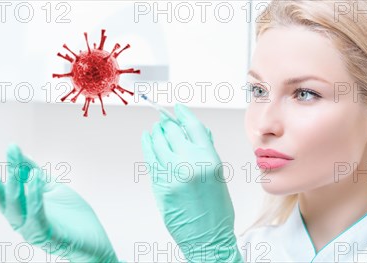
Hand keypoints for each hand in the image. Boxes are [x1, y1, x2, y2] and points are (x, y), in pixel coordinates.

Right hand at [0, 142, 119, 261]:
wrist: (95, 243)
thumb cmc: (73, 218)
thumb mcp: (52, 188)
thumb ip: (34, 173)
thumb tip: (18, 154)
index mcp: (17, 206)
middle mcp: (18, 218)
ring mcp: (30, 228)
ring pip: (14, 202)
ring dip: (13, 176)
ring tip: (12, 150)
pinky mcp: (47, 236)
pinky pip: (36, 215)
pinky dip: (33, 196)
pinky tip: (33, 179)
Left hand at [140, 103, 242, 262]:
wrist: (207, 236)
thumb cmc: (217, 209)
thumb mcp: (218, 174)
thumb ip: (206, 151)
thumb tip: (194, 131)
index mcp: (208, 158)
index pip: (193, 126)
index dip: (183, 114)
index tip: (177, 108)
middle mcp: (189, 163)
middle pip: (173, 131)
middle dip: (167, 123)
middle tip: (164, 120)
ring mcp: (172, 174)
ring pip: (157, 142)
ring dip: (155, 133)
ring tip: (156, 130)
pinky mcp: (159, 185)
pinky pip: (150, 158)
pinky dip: (148, 146)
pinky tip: (148, 140)